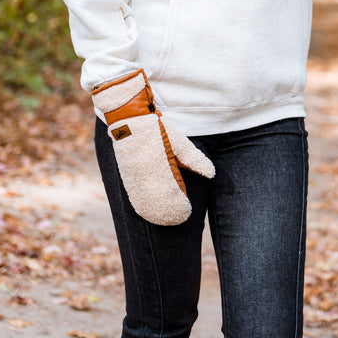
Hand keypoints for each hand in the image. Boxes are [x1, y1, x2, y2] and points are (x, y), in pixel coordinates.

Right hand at [92, 69, 214, 224]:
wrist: (129, 118)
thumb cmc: (157, 128)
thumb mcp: (178, 140)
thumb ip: (194, 159)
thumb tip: (211, 173)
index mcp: (159, 166)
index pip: (170, 196)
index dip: (179, 208)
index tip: (188, 212)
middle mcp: (143, 176)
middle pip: (157, 205)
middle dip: (170, 215)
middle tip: (183, 218)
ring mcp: (132, 178)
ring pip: (145, 205)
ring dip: (157, 215)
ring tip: (170, 219)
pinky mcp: (126, 178)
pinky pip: (135, 199)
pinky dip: (146, 209)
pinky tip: (153, 214)